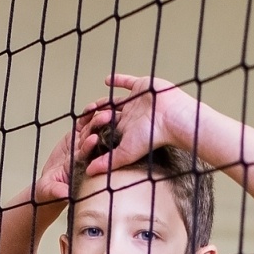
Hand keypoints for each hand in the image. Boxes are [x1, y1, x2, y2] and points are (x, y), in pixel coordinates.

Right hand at [33, 113, 97, 202]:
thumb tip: (65, 195)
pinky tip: (91, 107)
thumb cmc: (50, 192)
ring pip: (89, 130)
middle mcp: (84, 155)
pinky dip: (86, 116)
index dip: (89, 147)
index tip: (94, 139)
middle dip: (99, 129)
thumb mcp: (51, 191)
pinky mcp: (75, 137)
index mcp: (81, 168)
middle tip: (106, 117)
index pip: (87, 156)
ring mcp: (81, 145)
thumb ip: (58, 191)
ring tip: (99, 107)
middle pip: (93, 140)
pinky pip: (82, 125)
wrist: (49, 185)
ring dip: (95, 119)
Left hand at [80, 73, 200, 175]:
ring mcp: (136, 101)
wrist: (173, 118)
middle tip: (83, 117)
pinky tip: (107, 81)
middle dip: (95, 116)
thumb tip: (88, 172)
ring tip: (92, 104)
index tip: (81, 131)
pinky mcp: (142, 86)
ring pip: (114, 100)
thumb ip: (107, 162)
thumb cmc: (153, 137)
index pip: (105, 130)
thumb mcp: (126, 152)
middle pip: (108, 115)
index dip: (93, 130)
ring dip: (102, 102)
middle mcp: (130, 116)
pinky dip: (118, 80)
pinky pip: (127, 82)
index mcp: (126, 130)